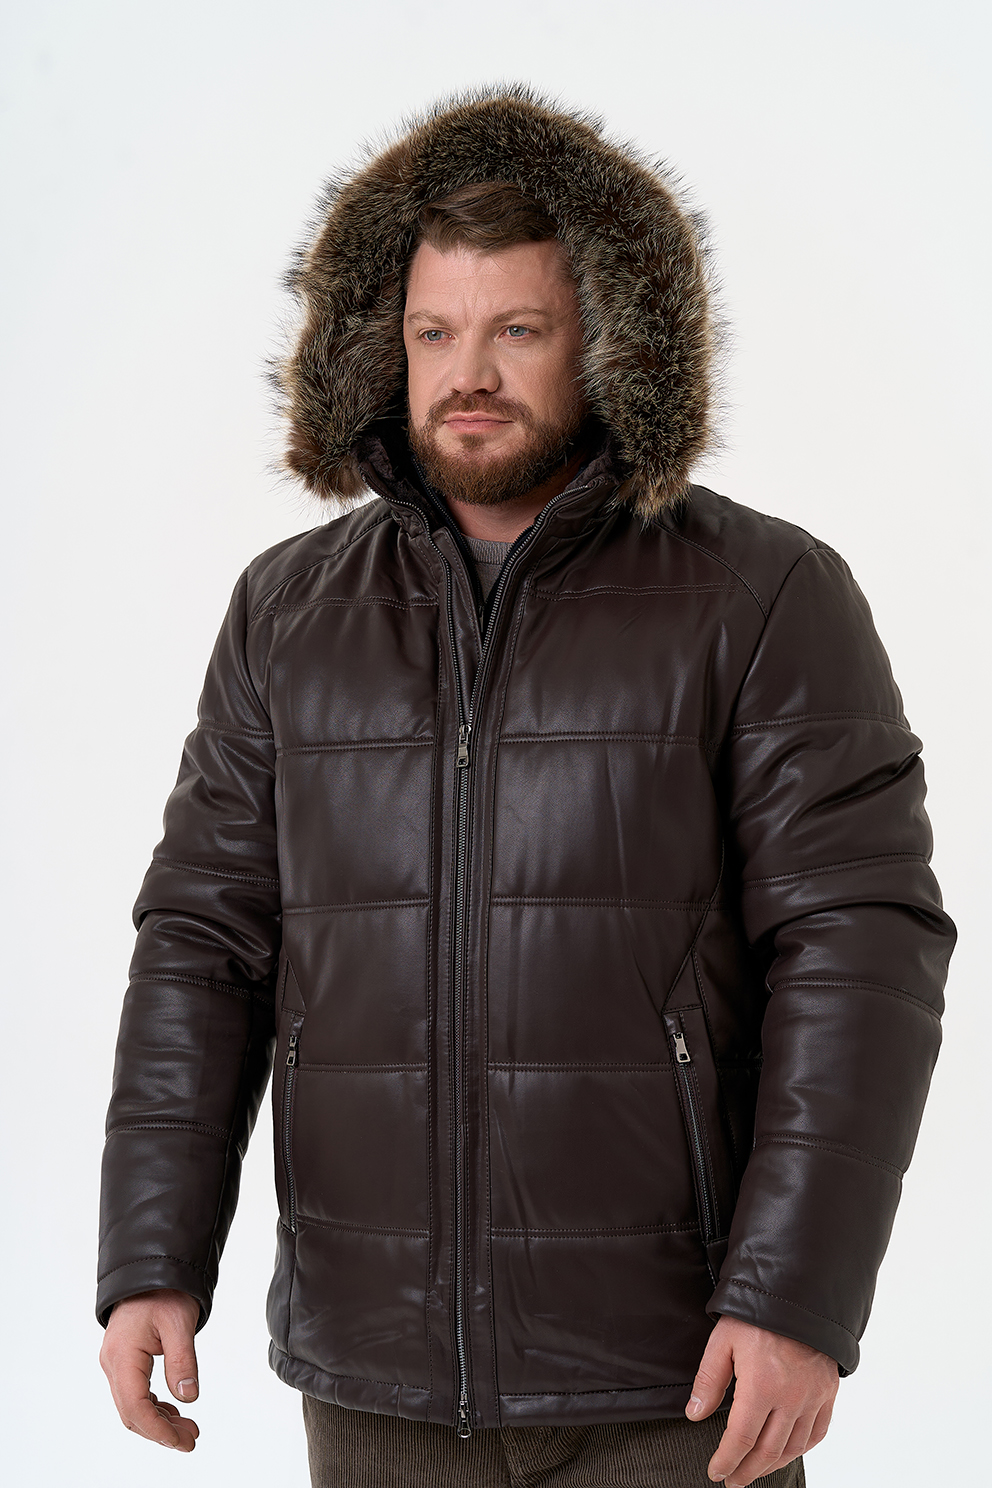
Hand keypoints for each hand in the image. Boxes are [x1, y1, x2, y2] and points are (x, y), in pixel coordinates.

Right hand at [99, 1289, 201, 1450]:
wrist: (150, 1267)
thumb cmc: (163, 1290)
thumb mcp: (179, 1323)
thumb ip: (182, 1361)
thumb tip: (188, 1397)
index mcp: (122, 1356)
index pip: (135, 1407)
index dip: (158, 1430)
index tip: (181, 1442)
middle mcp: (113, 1363)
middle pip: (131, 1412)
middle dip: (160, 1431)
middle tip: (191, 1439)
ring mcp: (116, 1362)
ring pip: (132, 1405)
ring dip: (158, 1421)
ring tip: (188, 1429)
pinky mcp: (124, 1360)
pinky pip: (134, 1392)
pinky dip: (154, 1406)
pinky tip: (174, 1411)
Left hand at [686, 1316, 837, 1485]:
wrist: (799, 1292)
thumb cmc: (757, 1313)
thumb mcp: (723, 1340)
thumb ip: (708, 1380)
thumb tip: (694, 1415)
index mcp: (761, 1386)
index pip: (741, 1439)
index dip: (727, 1460)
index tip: (716, 1472)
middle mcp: (791, 1398)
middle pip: (768, 1452)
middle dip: (747, 1471)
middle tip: (733, 1480)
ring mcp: (813, 1397)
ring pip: (792, 1448)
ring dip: (771, 1466)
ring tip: (754, 1471)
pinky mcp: (828, 1392)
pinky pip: (817, 1432)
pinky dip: (800, 1449)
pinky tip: (787, 1453)